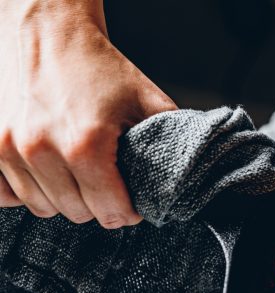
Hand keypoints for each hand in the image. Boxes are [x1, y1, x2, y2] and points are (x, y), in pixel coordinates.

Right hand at [0, 1, 176, 226]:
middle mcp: (41, 149)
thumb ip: (171, 142)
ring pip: (44, 208)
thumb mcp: (148, 101)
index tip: (133, 200)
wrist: (49, 29)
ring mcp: (9, 148)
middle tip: (108, 180)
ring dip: (64, 199)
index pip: (111, 213)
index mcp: (84, 145)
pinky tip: (46, 176)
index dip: (130, 211)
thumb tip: (189, 177)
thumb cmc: (97, 65)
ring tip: (79, 173)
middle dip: (99, 203)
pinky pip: (6, 195)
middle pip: (78, 214)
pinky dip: (27, 191)